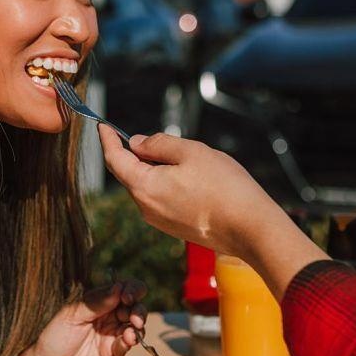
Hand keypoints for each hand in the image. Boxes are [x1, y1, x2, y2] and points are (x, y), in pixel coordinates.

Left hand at [18, 280, 146, 355]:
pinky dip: (132, 340)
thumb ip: (96, 302)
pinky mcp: (115, 354)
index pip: (123, 289)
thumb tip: (119, 287)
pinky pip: (129, 344)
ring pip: (137, 325)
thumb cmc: (55, 336)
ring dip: (139, 323)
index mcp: (99, 302)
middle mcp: (110, 316)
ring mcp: (114, 335)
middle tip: (133, 316)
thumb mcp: (72, 315)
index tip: (127, 296)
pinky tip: (128, 339)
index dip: (131, 289)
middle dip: (138, 308)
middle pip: (135, 306)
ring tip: (133, 327)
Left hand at [99, 127, 325, 297]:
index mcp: (144, 187)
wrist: (251, 229)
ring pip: (147, 186)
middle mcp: (145, 208)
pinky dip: (166, 183)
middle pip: (130, 174)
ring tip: (187, 160)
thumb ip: (158, 144)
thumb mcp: (191, 152)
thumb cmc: (225, 188)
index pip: (115, 160)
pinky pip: (160, 199)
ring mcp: (159, 221)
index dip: (108, 140)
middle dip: (137, 154)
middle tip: (158, 139)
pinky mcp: (174, 227)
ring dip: (156, 169)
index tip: (104, 126)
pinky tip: (192, 178)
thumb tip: (137, 144)